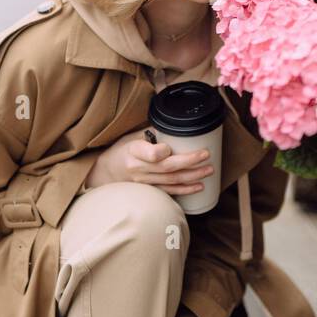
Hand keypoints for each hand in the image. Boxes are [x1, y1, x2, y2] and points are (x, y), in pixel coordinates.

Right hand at [84, 128, 213, 195]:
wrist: (107, 172)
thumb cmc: (122, 150)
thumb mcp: (132, 136)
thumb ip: (152, 133)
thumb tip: (177, 124)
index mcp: (134, 151)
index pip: (150, 154)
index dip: (162, 151)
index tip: (170, 146)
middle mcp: (139, 169)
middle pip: (167, 167)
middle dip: (190, 161)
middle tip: (206, 155)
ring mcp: (145, 182)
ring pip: (172, 181)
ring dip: (193, 176)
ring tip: (209, 170)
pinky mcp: (150, 190)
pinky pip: (170, 191)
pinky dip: (185, 189)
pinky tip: (199, 186)